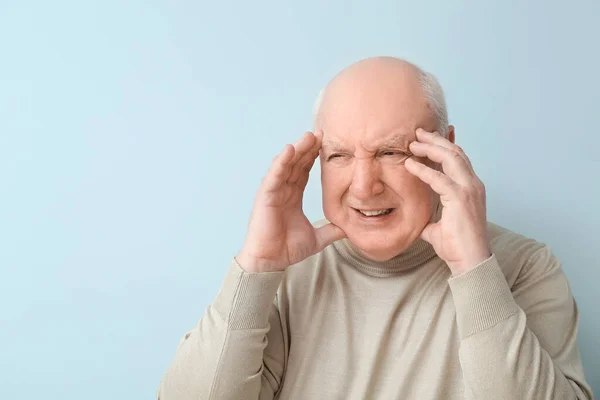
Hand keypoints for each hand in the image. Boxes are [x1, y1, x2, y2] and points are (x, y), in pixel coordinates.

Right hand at [237, 132, 345, 272]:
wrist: (271, 262)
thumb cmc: (286, 250)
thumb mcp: (317, 238)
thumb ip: (331, 231)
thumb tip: (349, 229)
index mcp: (293, 196)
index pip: (304, 171)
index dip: (314, 157)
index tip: (326, 144)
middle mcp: (282, 191)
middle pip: (296, 164)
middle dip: (307, 148)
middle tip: (321, 133)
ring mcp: (273, 192)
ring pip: (286, 165)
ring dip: (296, 150)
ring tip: (309, 136)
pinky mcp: (265, 197)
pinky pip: (274, 176)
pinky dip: (281, 162)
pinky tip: (290, 150)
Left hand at [404, 128, 490, 274]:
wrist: (470, 261)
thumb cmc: (456, 246)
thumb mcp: (438, 226)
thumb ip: (429, 217)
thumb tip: (416, 220)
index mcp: (471, 188)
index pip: (459, 159)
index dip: (445, 144)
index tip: (428, 137)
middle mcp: (473, 185)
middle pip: (456, 152)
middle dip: (436, 139)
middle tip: (418, 132)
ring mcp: (469, 190)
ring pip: (451, 158)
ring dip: (431, 148)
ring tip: (412, 143)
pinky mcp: (460, 199)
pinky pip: (439, 178)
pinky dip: (423, 169)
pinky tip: (410, 164)